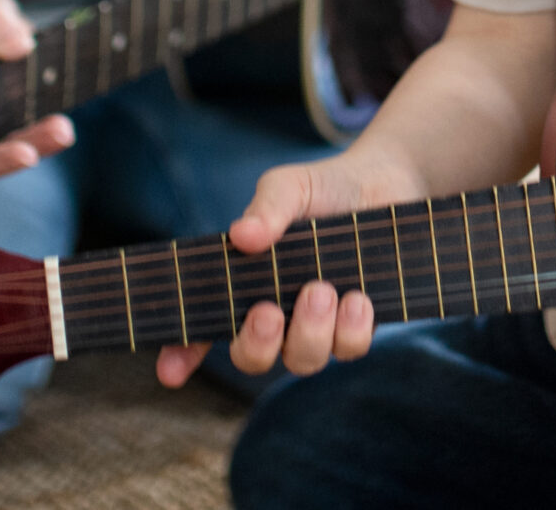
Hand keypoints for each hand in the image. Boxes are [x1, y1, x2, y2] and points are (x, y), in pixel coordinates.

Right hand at [153, 145, 422, 388]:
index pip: (202, 327)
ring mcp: (316, 325)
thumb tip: (241, 236)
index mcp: (244, 284)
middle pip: (251, 357)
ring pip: (303, 359)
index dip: (181, 355)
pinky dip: (352, 330)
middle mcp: (276, 313)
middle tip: (268, 312)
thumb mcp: (289, 186)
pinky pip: (349, 350)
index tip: (169, 373)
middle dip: (256, 345)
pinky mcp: (357, 326)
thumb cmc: (324, 187)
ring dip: (309, 332)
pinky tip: (358, 299)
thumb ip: (266, 208)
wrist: (386, 182)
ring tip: (322, 289)